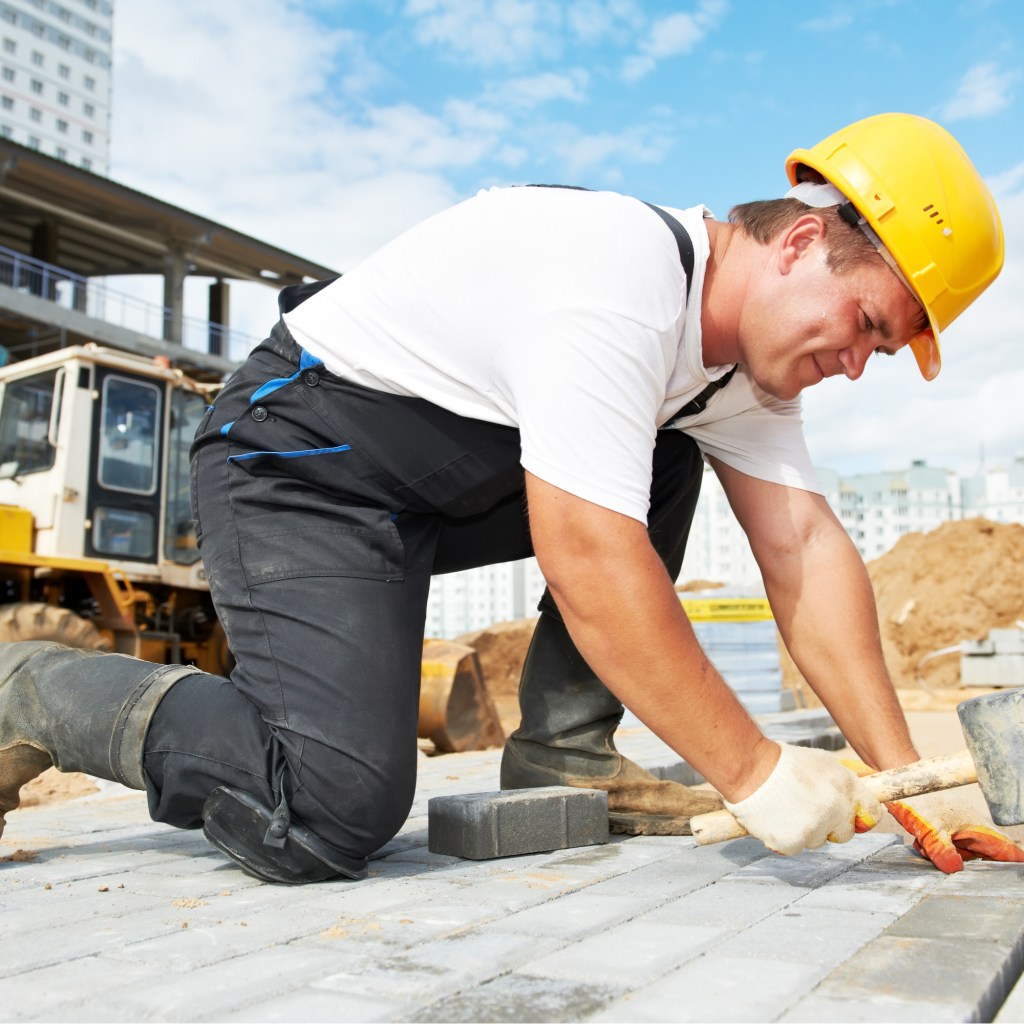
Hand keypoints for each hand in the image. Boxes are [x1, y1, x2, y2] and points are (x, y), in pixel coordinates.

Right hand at [723, 743, 882, 855]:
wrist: (750, 769)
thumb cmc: (783, 763)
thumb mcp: (822, 762)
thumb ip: (844, 783)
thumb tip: (859, 802)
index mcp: (846, 787)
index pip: (873, 813)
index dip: (861, 815)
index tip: (850, 815)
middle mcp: (835, 810)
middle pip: (845, 833)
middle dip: (831, 825)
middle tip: (808, 809)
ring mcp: (815, 829)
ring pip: (818, 840)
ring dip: (806, 830)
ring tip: (786, 808)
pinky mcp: (794, 843)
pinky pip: (796, 847)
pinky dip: (787, 838)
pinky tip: (776, 819)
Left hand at [885, 792, 1023, 872]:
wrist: (901, 784)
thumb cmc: (920, 799)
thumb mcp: (929, 827)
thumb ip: (941, 849)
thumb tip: (955, 869)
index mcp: (980, 830)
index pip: (1007, 851)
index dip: (1015, 866)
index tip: (1014, 880)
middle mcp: (973, 833)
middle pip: (981, 862)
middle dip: (964, 867)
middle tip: (946, 859)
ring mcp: (959, 833)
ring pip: (959, 858)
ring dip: (942, 856)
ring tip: (925, 843)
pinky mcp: (945, 833)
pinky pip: (944, 852)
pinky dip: (932, 850)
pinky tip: (920, 842)